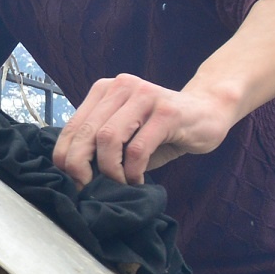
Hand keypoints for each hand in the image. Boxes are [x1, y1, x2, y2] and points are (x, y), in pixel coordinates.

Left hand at [52, 74, 235, 185]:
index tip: (73, 180)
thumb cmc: (162, 129)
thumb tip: (73, 175)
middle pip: (86, 133)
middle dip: (81, 166)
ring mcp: (144, 96)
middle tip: (90, 187)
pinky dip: (133, 171)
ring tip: (121, 182)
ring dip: (110, 170)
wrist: (208, 111)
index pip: (72, 126)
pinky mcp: (166, 111)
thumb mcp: (126, 134)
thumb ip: (100, 145)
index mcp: (104, 90)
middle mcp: (121, 87)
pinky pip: (138, 148)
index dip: (65, 157)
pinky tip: (138, 179)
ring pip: (108, 139)